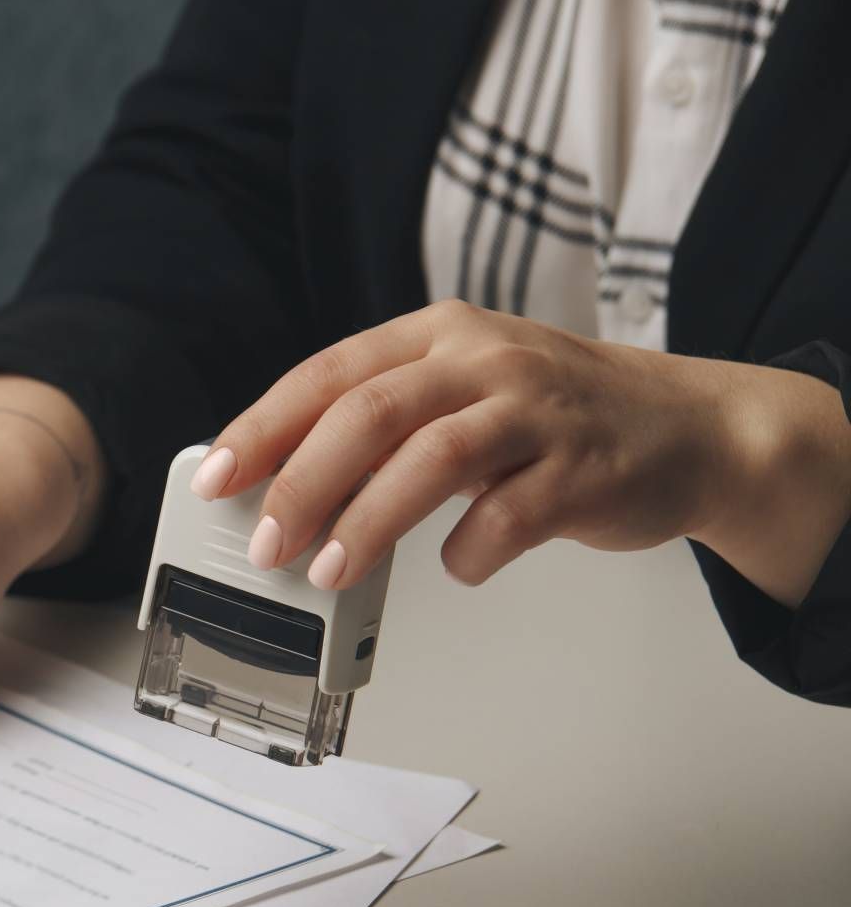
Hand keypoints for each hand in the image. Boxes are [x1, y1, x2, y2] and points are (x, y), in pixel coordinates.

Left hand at [191, 300, 850, 604]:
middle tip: (265, 542)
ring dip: (367, 520)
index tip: (214, 477)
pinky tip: (457, 566)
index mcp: (438, 335)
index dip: (264, 428)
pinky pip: (508, 516)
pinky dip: (469, 551)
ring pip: (431, 457)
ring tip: (326, 571)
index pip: (328, 374)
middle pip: (369, 412)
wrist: (693, 427)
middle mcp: (484, 361)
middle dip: (302, 481)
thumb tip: (281, 484)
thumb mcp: (462, 389)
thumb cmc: (556, 416)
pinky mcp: (583, 469)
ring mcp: (537, 412)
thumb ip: (381, 423)